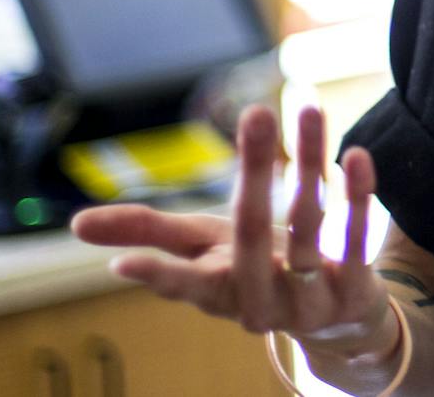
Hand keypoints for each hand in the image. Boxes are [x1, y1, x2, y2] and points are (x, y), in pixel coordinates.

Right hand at [70, 105, 395, 359]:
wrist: (336, 324)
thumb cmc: (255, 272)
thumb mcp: (204, 253)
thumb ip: (148, 234)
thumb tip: (75, 225)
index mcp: (219, 291)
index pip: (185, 284)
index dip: (158, 276)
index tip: (123, 266)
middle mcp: (263, 299)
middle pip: (254, 235)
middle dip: (255, 173)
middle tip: (254, 111)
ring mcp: (312, 297)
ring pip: (311, 226)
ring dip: (310, 163)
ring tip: (308, 108)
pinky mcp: (356, 288)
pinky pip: (357, 239)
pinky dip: (358, 196)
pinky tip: (356, 155)